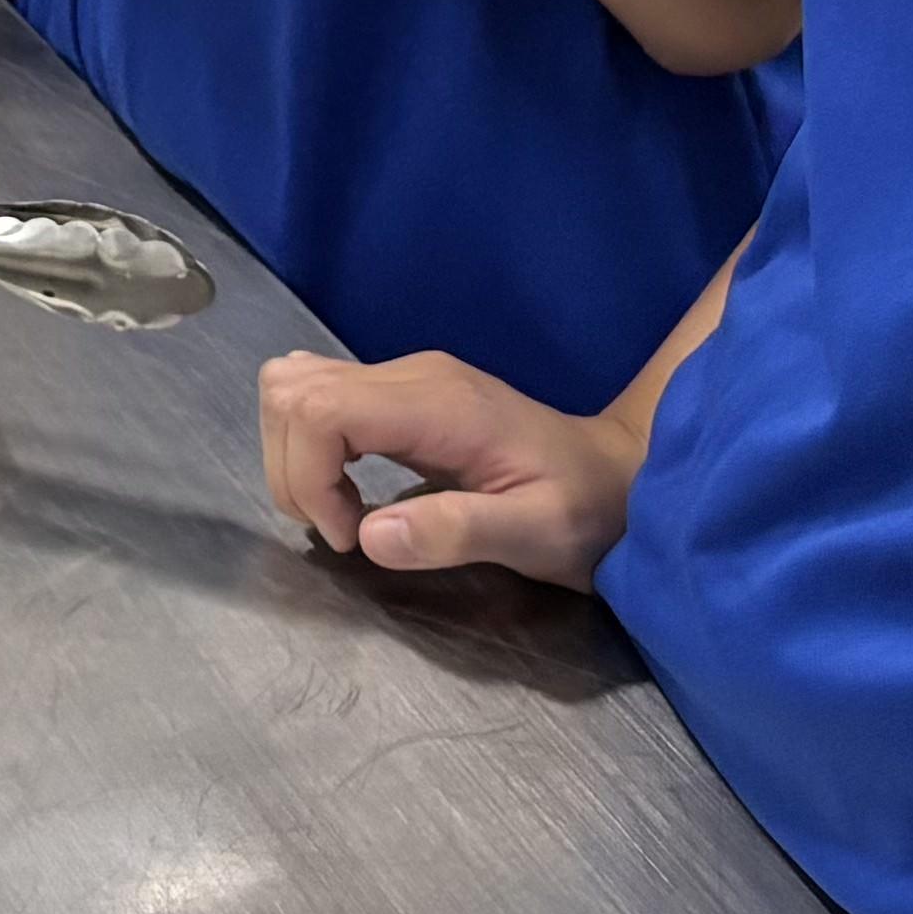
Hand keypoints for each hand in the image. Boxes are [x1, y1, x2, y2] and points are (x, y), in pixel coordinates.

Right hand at [255, 344, 640, 586]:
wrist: (622, 475)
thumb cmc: (587, 510)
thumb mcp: (539, 534)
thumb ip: (457, 532)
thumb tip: (368, 537)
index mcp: (438, 403)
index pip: (317, 408)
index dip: (306, 476)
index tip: (348, 537)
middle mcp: (410, 375)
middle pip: (290, 390)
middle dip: (291, 469)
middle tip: (340, 528)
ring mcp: (403, 379)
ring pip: (292, 387)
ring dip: (294, 456)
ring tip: (340, 510)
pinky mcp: (399, 394)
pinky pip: (318, 399)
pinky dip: (309, 446)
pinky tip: (347, 487)